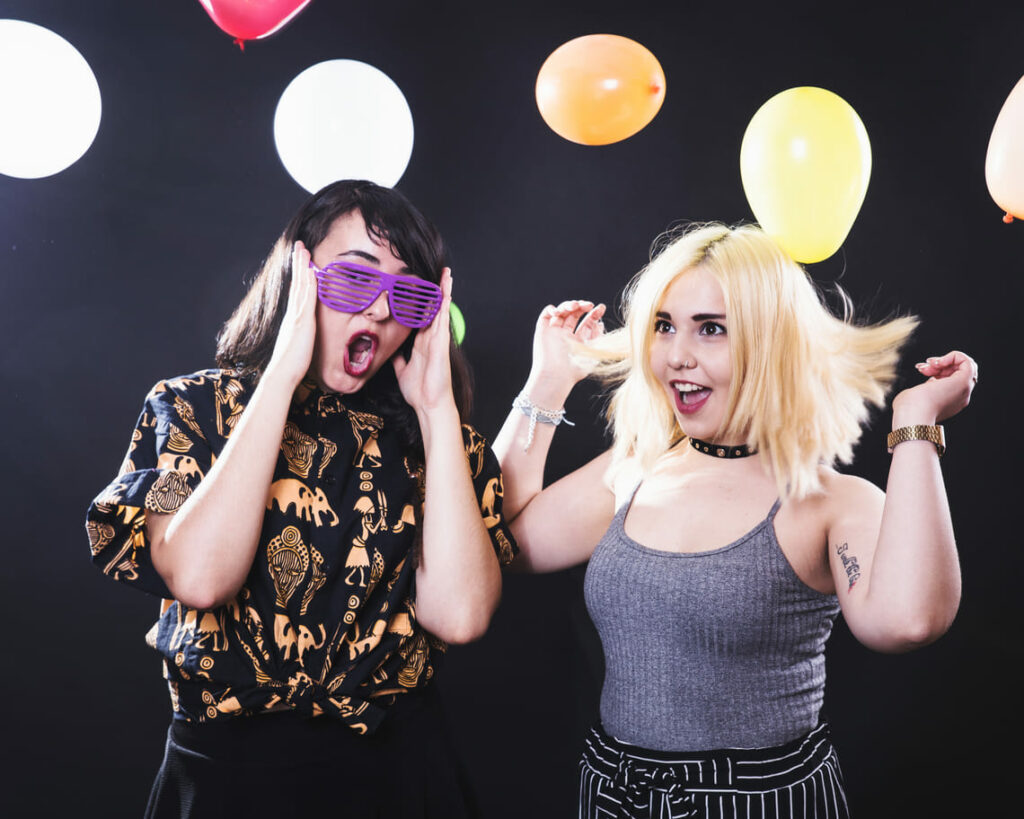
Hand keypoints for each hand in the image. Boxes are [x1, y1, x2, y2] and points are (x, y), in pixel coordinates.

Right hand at [265, 242, 316, 387]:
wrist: (282, 373)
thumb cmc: (290, 365)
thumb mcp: (297, 345)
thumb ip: (300, 336)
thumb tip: (303, 335)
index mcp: (292, 318)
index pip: (296, 291)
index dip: (298, 275)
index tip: (301, 261)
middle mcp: (293, 313)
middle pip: (297, 283)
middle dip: (299, 263)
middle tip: (300, 246)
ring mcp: (297, 316)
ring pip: (300, 286)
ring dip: (302, 266)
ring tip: (304, 250)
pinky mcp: (302, 321)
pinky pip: (307, 298)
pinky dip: (309, 283)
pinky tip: (312, 271)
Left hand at [393, 267, 454, 415]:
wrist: (428, 404)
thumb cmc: (419, 390)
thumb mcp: (402, 370)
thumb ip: (398, 357)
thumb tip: (390, 349)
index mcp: (422, 343)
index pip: (422, 316)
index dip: (423, 301)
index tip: (420, 287)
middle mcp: (431, 338)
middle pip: (434, 308)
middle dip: (436, 290)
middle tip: (438, 272)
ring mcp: (438, 340)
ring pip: (441, 309)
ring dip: (444, 291)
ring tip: (446, 274)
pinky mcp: (441, 343)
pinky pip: (443, 319)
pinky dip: (444, 304)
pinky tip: (446, 292)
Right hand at [527, 299, 605, 394]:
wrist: (556, 375)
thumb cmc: (576, 369)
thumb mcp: (593, 353)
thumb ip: (598, 338)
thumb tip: (600, 323)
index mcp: (579, 342)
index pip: (587, 323)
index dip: (594, 314)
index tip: (601, 308)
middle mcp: (566, 336)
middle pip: (575, 315)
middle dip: (582, 307)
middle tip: (589, 305)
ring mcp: (554, 332)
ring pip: (562, 312)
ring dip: (569, 305)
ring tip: (575, 306)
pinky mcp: (543, 331)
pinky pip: (546, 315)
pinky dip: (552, 309)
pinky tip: (559, 312)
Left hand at [892, 350, 977, 423]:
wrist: (913, 415)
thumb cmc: (908, 409)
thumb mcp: (916, 396)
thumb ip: (925, 390)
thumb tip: (928, 384)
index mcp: (949, 402)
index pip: (950, 380)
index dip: (936, 370)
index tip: (921, 370)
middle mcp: (960, 397)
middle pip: (957, 372)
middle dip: (939, 364)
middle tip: (922, 368)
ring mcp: (963, 390)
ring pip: (964, 366)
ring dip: (945, 360)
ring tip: (929, 364)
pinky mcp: (963, 382)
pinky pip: (967, 362)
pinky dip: (953, 356)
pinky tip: (938, 362)